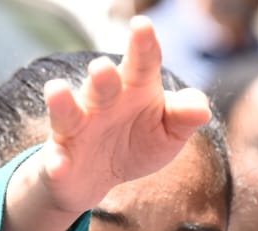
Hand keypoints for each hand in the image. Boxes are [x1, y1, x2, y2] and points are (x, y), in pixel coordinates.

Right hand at [37, 16, 210, 214]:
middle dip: (102, 76)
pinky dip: (56, 163)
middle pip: (102, 84)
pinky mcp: (60, 157)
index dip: (142, 44)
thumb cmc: (137, 144)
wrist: (98, 178)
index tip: (141, 25)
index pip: (142, 62)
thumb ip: (184, 117)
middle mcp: (102, 102)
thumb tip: (201, 109)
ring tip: (55, 90)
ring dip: (63, 102)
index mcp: (134, 89)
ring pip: (68, 112)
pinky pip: (56, 159)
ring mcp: (77, 128)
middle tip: (102, 67)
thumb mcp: (168, 134)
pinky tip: (57, 167)